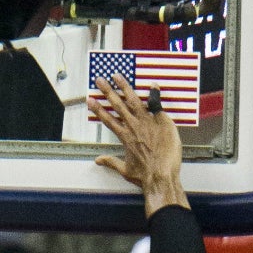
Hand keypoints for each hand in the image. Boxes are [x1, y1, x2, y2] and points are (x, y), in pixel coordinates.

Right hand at [88, 73, 182, 209]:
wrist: (161, 176)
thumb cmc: (144, 176)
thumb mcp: (125, 170)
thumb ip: (111, 162)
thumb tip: (98, 160)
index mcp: (125, 137)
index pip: (108, 120)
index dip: (98, 109)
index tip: (90, 100)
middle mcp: (133, 127)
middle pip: (118, 105)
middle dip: (108, 91)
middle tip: (100, 79)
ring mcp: (147, 122)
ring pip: (134, 100)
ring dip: (125, 87)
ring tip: (118, 76)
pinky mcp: (161, 122)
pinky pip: (156, 104)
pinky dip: (154, 94)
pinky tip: (152, 85)